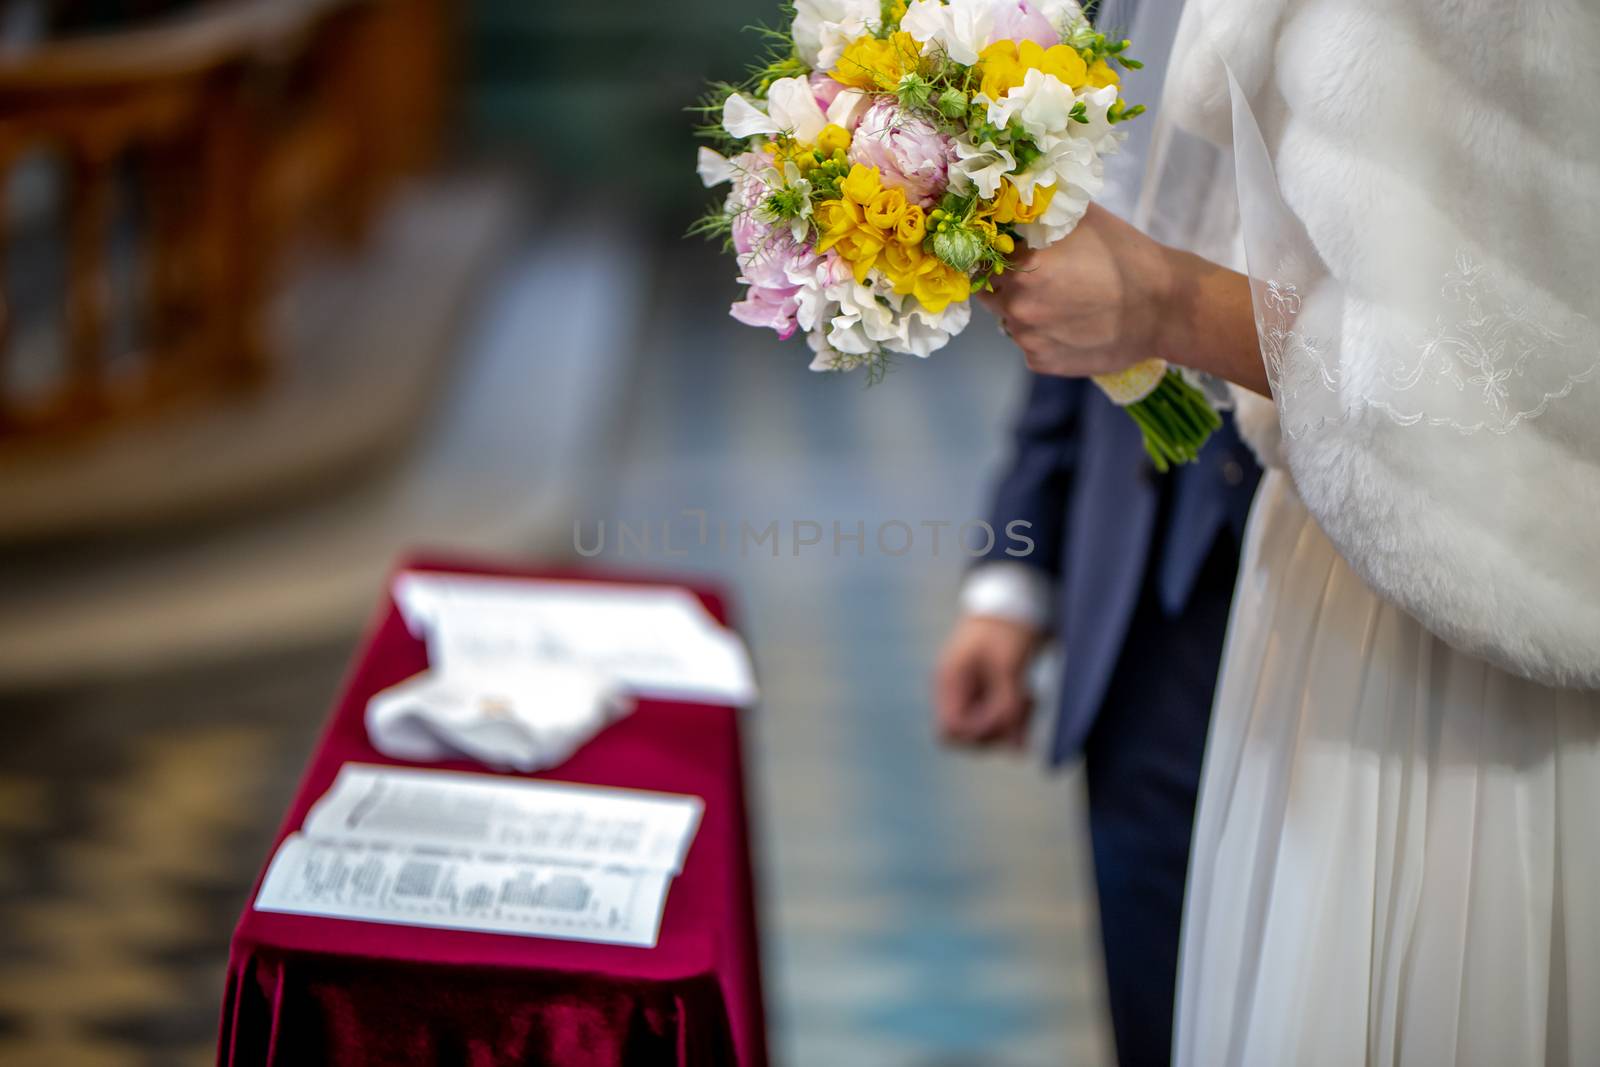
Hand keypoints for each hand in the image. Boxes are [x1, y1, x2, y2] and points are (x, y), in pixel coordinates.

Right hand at [933, 615, 1045, 749]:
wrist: (1015, 598)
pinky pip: (1000, 721)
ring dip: (1011, 724)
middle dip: (996, 730)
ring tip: (1031, 698)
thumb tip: (1013, 748)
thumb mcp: (1008, 663)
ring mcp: (972, 694)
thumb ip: (1007, 704)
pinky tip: (1032, 703)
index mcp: (950, 681)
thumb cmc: (1006, 626)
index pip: (950, 730)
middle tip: (1021, 705)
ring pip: (986, 732)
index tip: (1003, 716)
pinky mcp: (989, 693)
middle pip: (967, 737)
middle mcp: (956, 692)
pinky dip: (1017, 719)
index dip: (977, 732)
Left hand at [980, 204, 1176, 378]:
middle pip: (993, 290)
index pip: (988, 256)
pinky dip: (1044, 337)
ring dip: (1028, 312)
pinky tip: (1073, 326)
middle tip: (1047, 280)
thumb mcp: (1083, 219)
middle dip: (1010, 284)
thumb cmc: (1126, 256)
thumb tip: (1013, 201)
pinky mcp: (1041, 362)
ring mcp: (1027, 337)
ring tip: (1066, 304)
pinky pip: (1030, 345)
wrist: (1164, 308)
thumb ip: (1042, 213)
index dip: (1001, 254)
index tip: (1017, 254)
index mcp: (1024, 265)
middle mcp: (1017, 304)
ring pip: (1010, 320)